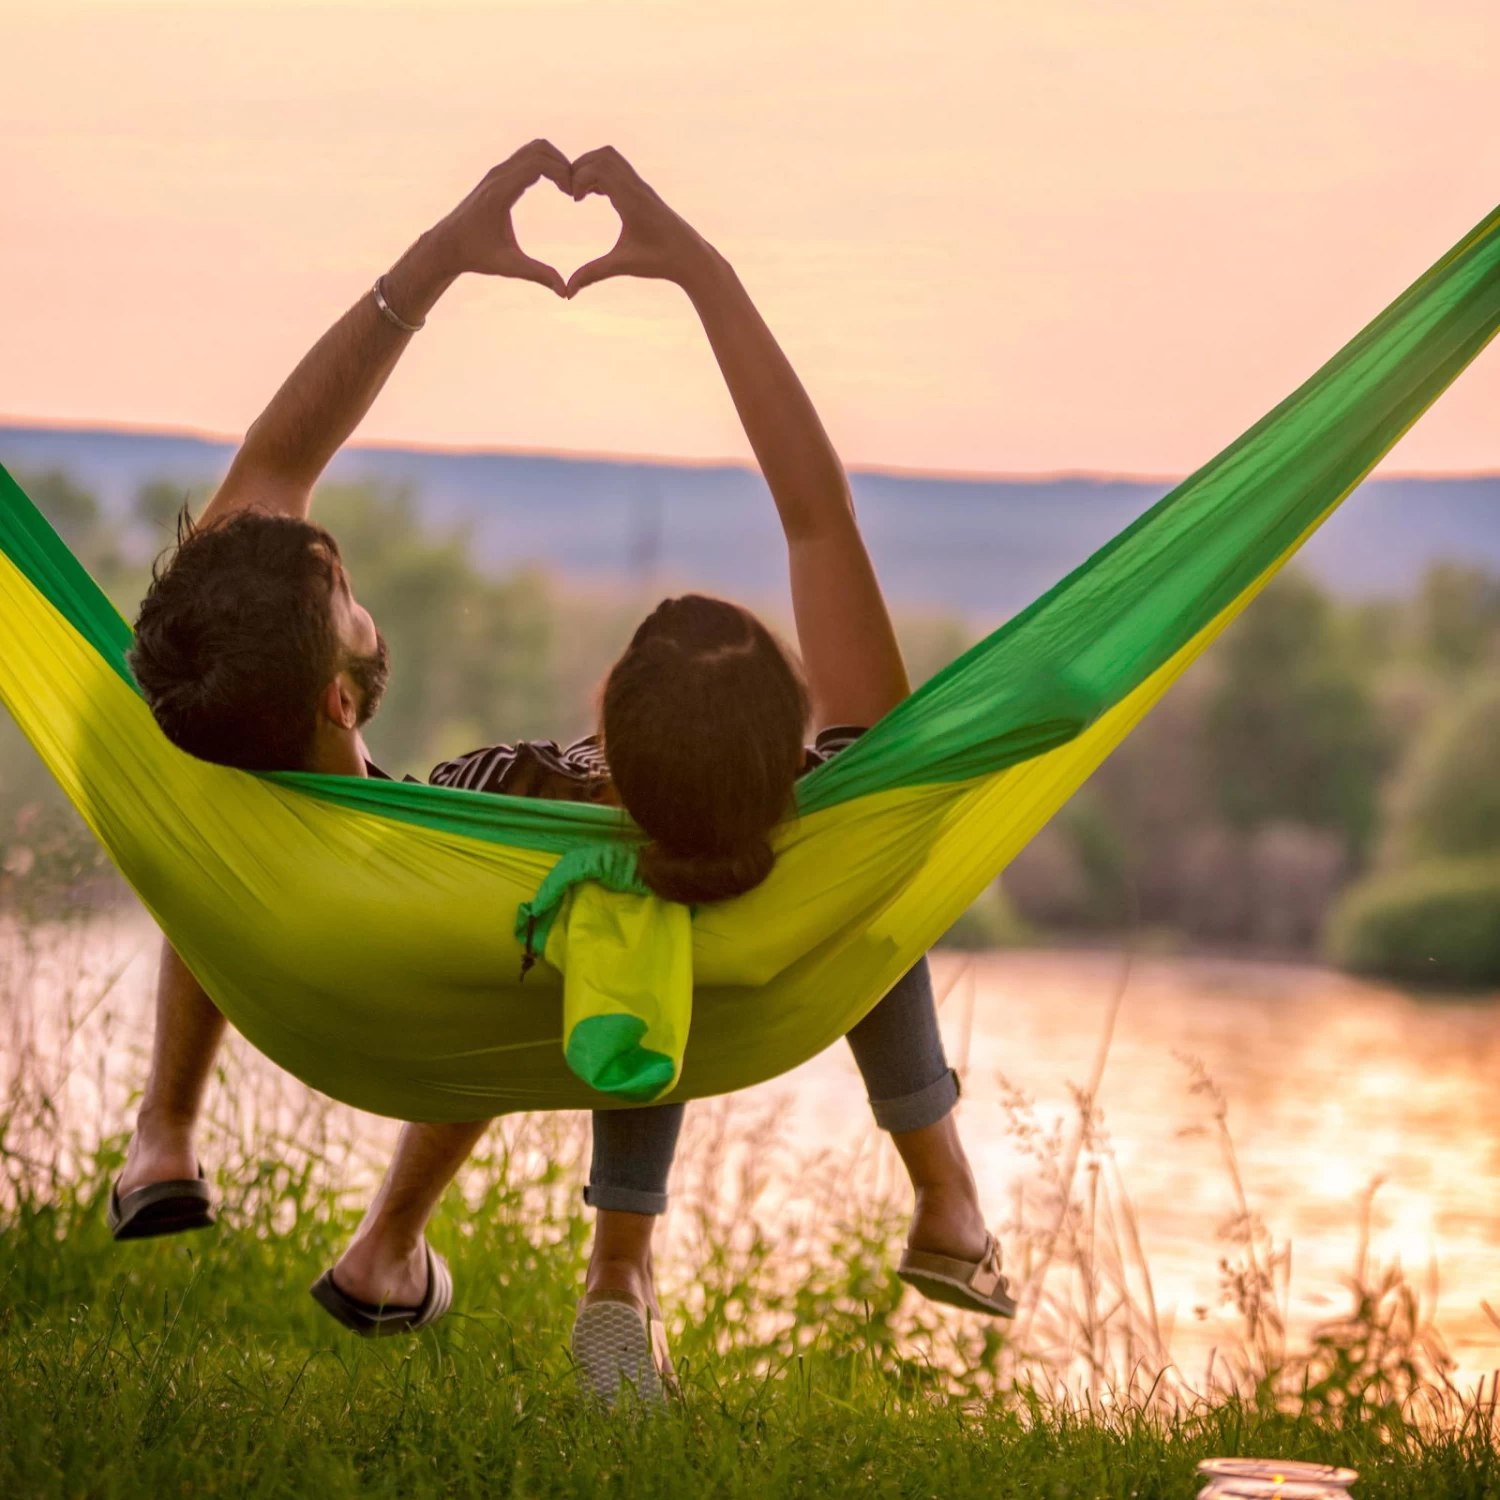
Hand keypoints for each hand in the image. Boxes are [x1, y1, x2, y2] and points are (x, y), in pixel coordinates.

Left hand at [428, 140, 572, 295]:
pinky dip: (545, 163)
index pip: (538, 163)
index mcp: (500, 192)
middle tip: (574, 190)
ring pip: (533, 148)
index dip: (562, 173)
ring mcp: (497, 171)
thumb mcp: (509, 267)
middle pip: (539, 149)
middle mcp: (498, 175)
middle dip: (562, 164)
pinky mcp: (498, 174)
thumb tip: (565, 292)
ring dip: (555, 161)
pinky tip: (555, 185)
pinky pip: (526, 156)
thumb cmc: (476, 256)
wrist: (446, 245)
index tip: (573, 195)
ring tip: (568, 187)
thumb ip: (538, 275)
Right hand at [565, 147, 716, 297]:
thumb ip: (593, 274)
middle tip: (572, 192)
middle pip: (604, 155)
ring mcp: (642, 186)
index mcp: (632, 200)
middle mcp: (637, 187)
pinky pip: (619, 168)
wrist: (692, 257)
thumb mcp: (623, 266)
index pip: (599, 168)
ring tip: (581, 193)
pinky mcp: (643, 190)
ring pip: (612, 157)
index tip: (574, 201)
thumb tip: (568, 294)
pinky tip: (594, 195)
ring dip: (591, 168)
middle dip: (581, 167)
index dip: (579, 178)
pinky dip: (602, 174)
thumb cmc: (661, 262)